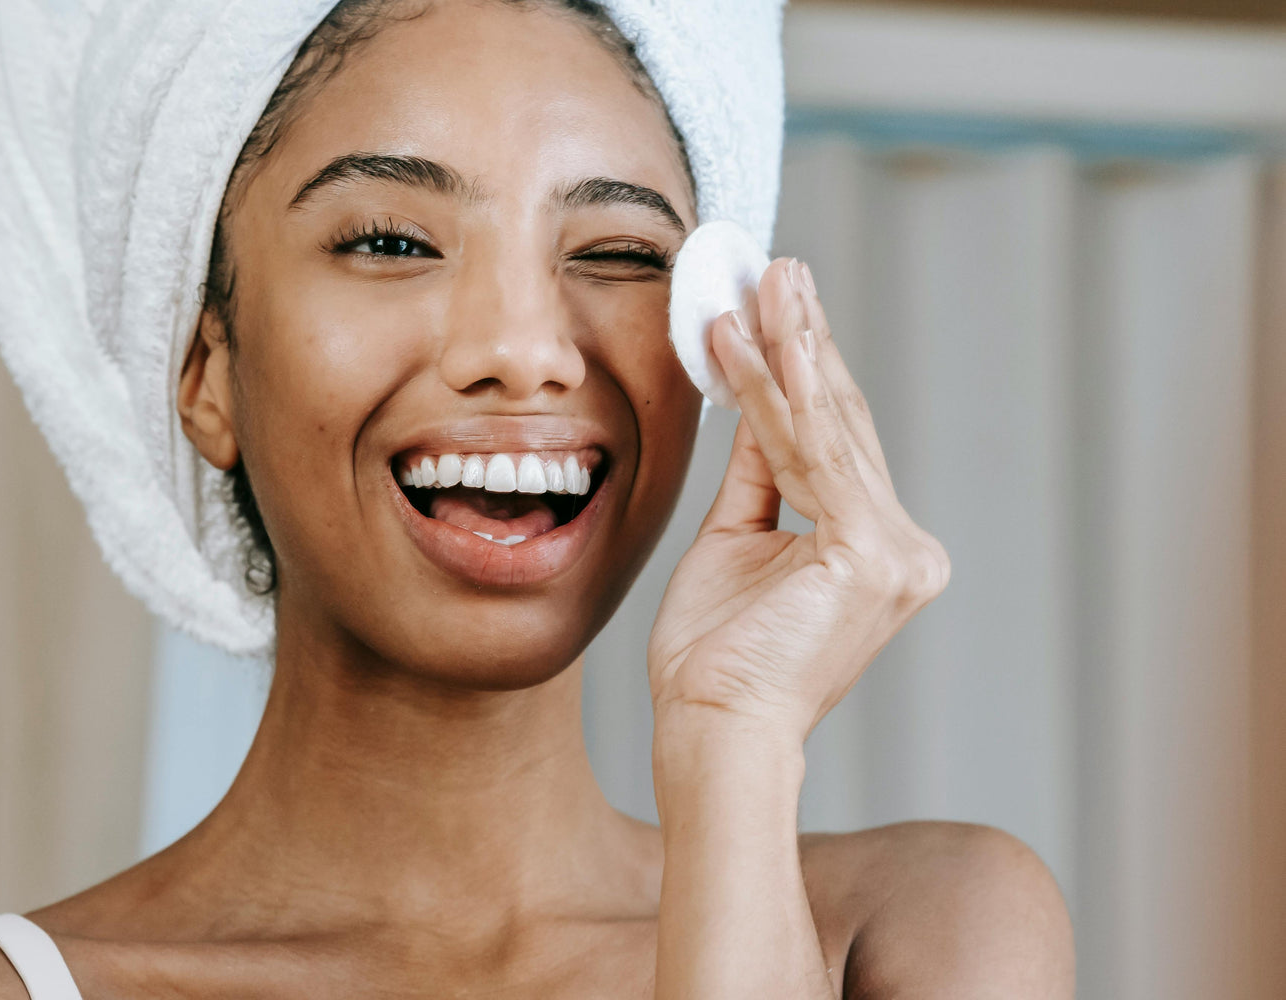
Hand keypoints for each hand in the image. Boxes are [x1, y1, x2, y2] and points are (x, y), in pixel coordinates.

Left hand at [648, 258, 951, 743]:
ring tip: (765, 278)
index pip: (837, 442)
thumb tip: (759, 397)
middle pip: (844, 423)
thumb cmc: (717, 654)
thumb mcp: (737, 539)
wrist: (711, 727)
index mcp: (877, 549)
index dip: (804, 370)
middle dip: (805, 338)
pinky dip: (774, 389)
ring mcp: (898, 553)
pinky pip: (812, 452)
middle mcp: (904, 548)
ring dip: (790, 343)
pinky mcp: (872, 554)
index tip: (777, 304)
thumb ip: (761, 471)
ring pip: (828, 427)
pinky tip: (747, 335)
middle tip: (780, 266)